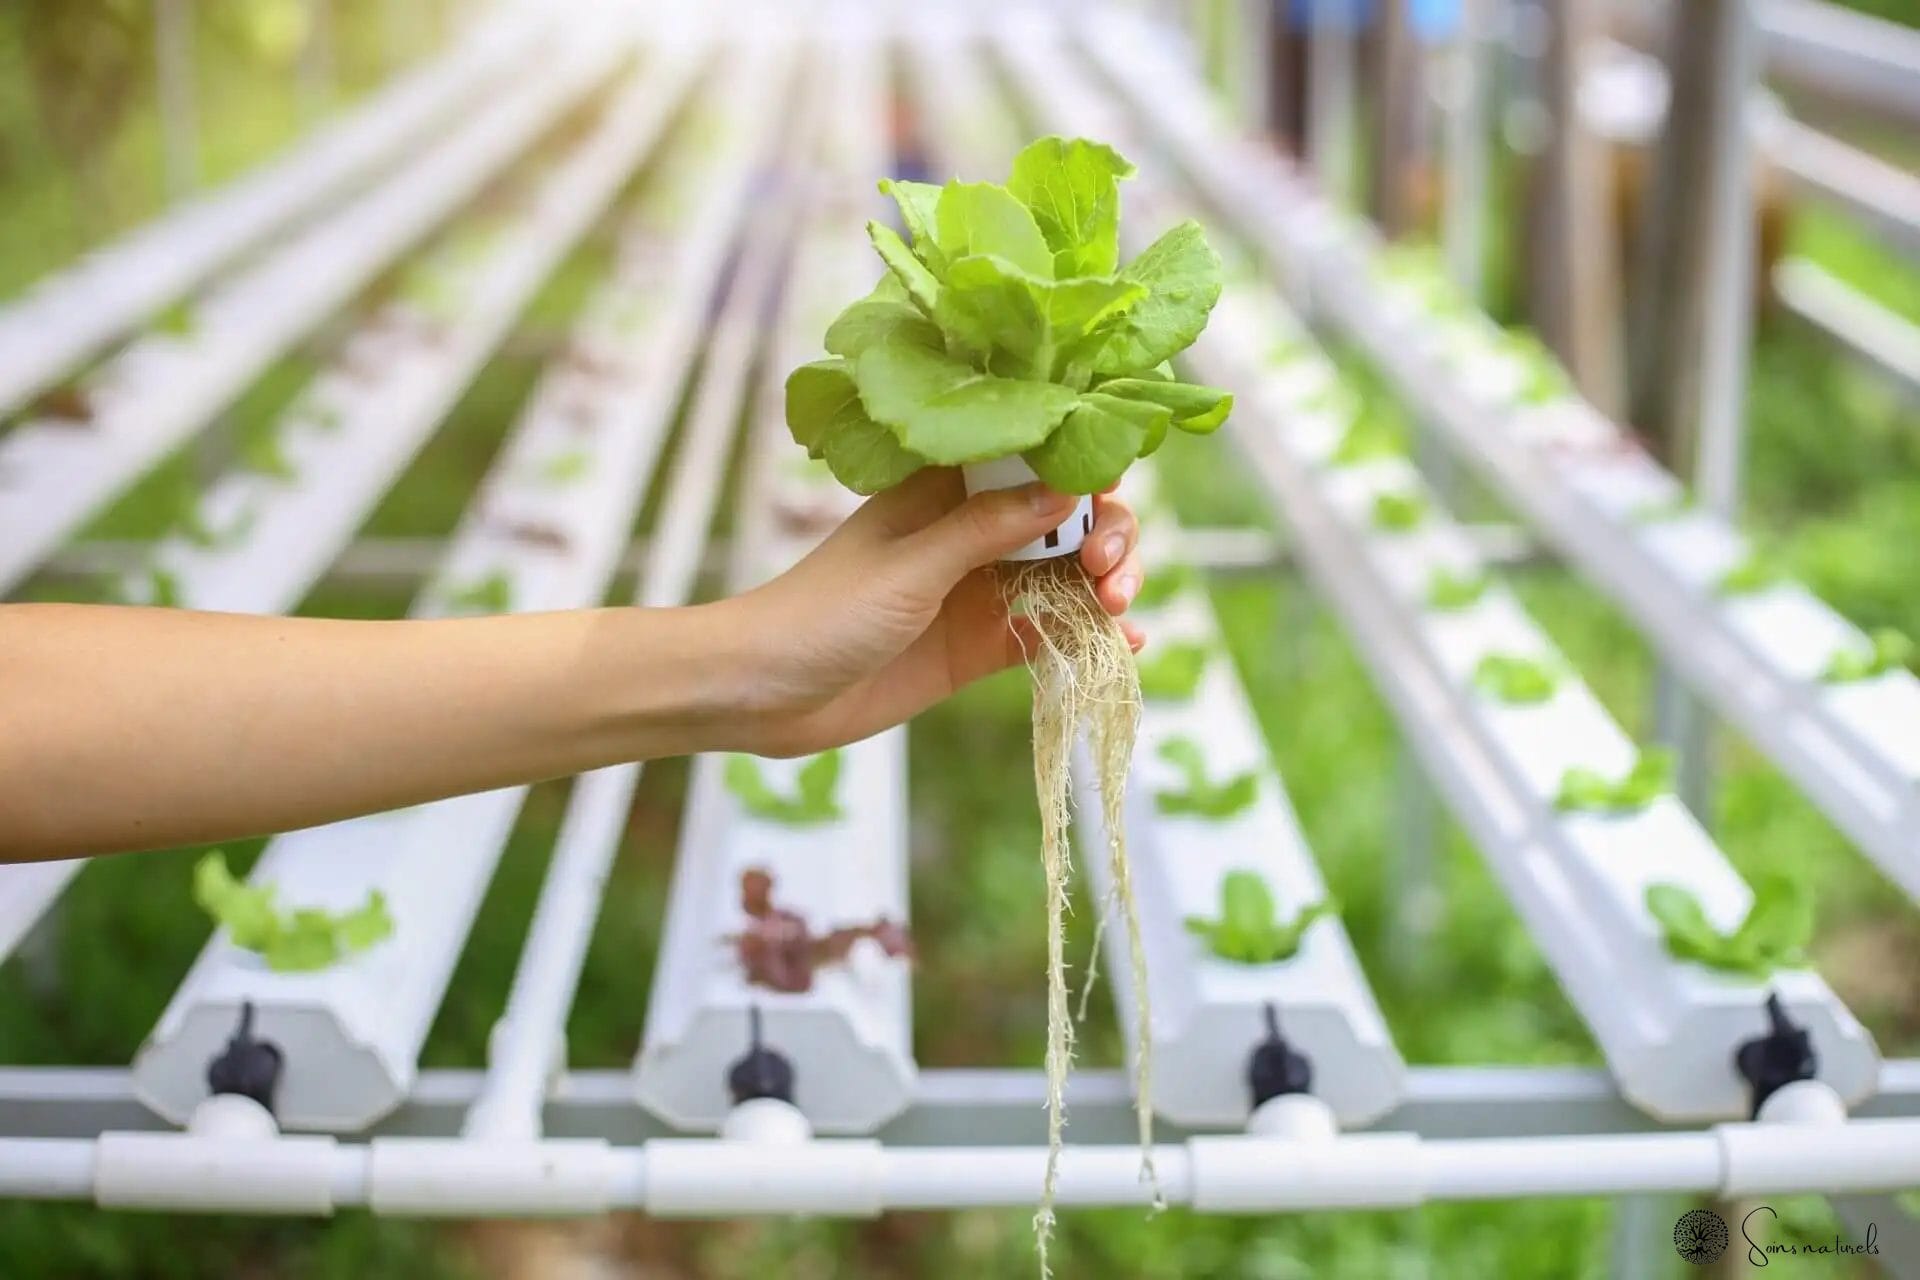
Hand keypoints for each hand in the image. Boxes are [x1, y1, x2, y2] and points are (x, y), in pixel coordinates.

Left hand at [729, 468, 1144, 755]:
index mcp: (946, 490)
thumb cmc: (822, 612)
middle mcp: (971, 533)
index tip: (1108, 488)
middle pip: (1065, 519)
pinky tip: (1122, 647)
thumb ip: (986, 529)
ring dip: (1105, 587)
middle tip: (1105, 570)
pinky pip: (1048, 635)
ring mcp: (979, 591)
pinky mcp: (980, 647)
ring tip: (1119, 610)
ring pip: (1066, 576)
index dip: (1080, 466)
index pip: (1032, 458)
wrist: (766, 694)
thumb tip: (1065, 491)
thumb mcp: (911, 565)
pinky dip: (1087, 637)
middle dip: (1103, 536)